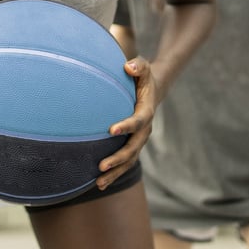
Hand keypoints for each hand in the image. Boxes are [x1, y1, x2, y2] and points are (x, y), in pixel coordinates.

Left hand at [96, 56, 157, 190]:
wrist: (151, 91)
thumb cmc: (142, 77)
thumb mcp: (143, 67)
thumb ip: (138, 66)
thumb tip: (128, 67)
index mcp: (146, 111)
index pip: (138, 121)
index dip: (126, 126)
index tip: (111, 130)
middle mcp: (144, 130)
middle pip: (133, 148)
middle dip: (118, 158)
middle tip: (102, 165)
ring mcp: (139, 140)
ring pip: (129, 160)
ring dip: (115, 172)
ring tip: (99, 183)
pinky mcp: (131, 145)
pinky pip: (124, 163)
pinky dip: (113, 173)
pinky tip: (98, 183)